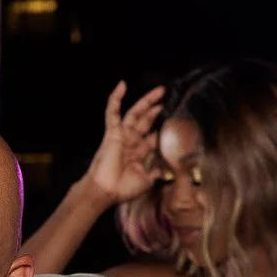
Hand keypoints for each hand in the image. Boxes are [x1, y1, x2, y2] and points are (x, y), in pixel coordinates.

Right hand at [78, 81, 166, 206]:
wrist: (106, 191)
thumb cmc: (123, 189)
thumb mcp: (146, 181)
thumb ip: (155, 173)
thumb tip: (163, 170)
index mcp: (137, 154)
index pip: (150, 138)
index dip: (159, 131)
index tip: (170, 124)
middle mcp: (130, 143)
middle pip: (145, 122)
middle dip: (155, 110)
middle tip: (165, 98)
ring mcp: (121, 136)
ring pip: (134, 113)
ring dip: (146, 101)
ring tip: (160, 90)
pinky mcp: (112, 132)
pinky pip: (112, 112)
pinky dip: (115, 99)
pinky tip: (121, 85)